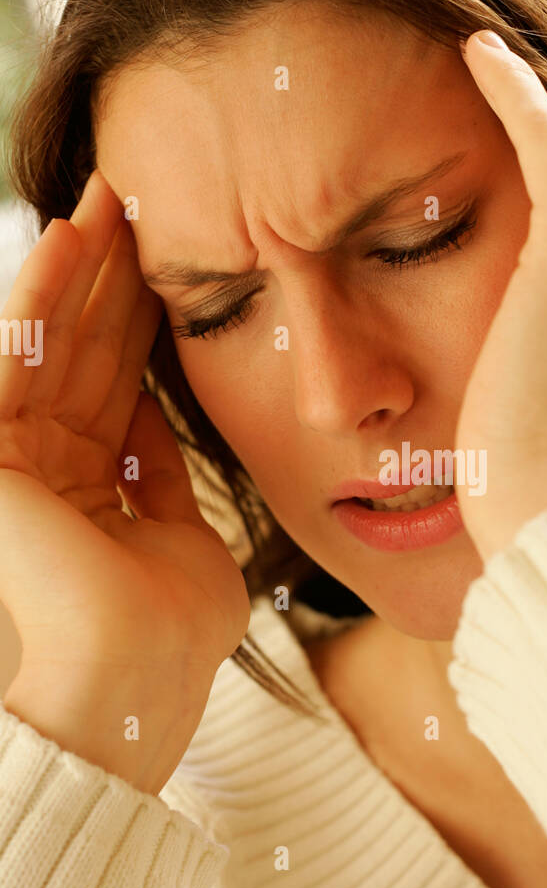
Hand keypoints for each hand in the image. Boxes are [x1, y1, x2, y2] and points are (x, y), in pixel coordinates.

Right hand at [0, 170, 249, 789]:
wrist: (128, 690)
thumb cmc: (168, 639)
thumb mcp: (188, 542)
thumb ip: (169, 480)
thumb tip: (162, 428)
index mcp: (93, 490)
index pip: (118, 384)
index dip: (145, 319)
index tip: (177, 255)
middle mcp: (46, 469)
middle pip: (81, 352)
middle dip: (110, 277)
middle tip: (138, 197)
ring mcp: (11, 461)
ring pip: (43, 344)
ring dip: (73, 269)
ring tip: (105, 197)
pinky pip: (11, 362)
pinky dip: (36, 299)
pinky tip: (65, 239)